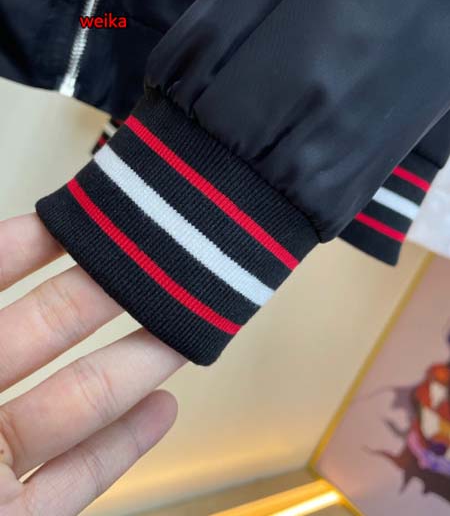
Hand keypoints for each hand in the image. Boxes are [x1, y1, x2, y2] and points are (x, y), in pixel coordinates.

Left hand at [0, 214, 185, 514]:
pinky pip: (78, 480)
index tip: (72, 219)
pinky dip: (123, 446)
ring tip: (177, 328)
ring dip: (133, 366)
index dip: (25, 248)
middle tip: (151, 263)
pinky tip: (160, 410)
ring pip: (73, 405)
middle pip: (44, 336)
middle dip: (103, 297)